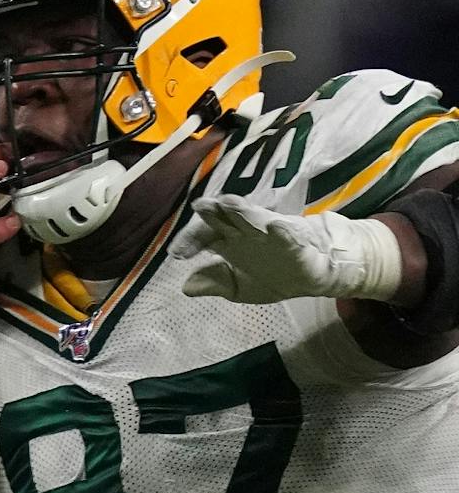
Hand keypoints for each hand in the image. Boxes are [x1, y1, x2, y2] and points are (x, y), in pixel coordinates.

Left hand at [173, 197, 401, 303]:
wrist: (315, 276)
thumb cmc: (275, 276)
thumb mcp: (241, 288)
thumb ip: (216, 284)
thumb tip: (186, 288)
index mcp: (229, 244)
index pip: (205, 237)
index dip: (190, 242)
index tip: (177, 254)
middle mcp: (246, 233)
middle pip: (226, 219)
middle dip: (214, 212)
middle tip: (201, 206)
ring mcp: (270, 233)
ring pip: (255, 218)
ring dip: (243, 211)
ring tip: (228, 203)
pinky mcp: (296, 239)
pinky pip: (289, 233)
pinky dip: (282, 230)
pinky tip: (275, 225)